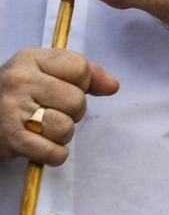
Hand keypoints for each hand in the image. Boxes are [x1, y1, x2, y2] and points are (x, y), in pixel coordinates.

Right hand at [0, 48, 119, 165]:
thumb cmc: (18, 95)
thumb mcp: (45, 73)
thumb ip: (84, 74)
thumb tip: (113, 86)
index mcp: (29, 59)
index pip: (80, 68)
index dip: (81, 83)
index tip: (62, 89)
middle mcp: (18, 80)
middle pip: (77, 101)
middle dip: (72, 113)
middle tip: (51, 113)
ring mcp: (11, 109)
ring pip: (66, 128)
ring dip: (61, 136)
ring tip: (42, 129)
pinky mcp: (10, 138)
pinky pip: (54, 152)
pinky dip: (54, 155)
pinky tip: (40, 146)